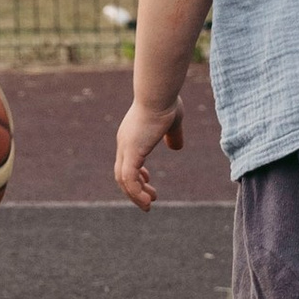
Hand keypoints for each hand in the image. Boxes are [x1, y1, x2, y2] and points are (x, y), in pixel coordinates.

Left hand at [114, 94, 186, 212]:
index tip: (147, 182)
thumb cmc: (166, 102)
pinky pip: (129, 179)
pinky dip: (136, 193)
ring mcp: (126, 147)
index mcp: (131, 136)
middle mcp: (124, 143)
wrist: (159, 93)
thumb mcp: (172, 122)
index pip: (126, 161)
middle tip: (149, 199)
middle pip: (122, 173)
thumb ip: (173, 135)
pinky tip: (147, 201)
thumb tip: (177, 147)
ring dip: (135, 195)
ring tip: (148, 205)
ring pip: (123, 180)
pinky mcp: (132, 152)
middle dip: (135, 188)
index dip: (136, 174)